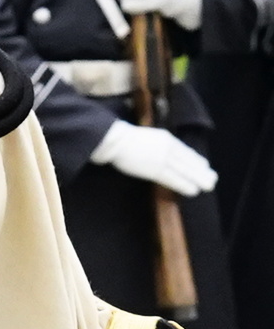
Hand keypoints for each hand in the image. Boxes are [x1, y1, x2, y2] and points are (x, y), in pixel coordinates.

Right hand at [90, 120, 216, 196]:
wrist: (115, 139)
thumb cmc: (124, 139)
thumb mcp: (147, 137)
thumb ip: (156, 145)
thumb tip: (159, 153)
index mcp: (166, 139)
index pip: (185, 151)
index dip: (196, 160)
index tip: (205, 166)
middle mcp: (168, 148)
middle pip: (189, 161)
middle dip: (202, 171)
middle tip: (213, 179)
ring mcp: (162, 159)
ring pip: (185, 170)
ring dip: (198, 179)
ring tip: (208, 186)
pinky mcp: (155, 169)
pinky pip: (173, 179)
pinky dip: (184, 185)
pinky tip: (193, 191)